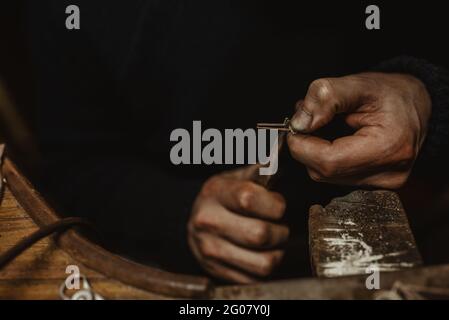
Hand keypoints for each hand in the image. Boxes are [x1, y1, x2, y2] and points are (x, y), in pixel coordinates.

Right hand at [188, 166, 287, 282]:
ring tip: (271, 241)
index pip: (249, 199)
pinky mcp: (217, 272)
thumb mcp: (235, 178)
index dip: (274, 204)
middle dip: (280, 231)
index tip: (277, 206)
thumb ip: (260, 171)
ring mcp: (210, 250)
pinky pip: (257, 277)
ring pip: (264, 262)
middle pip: (260, 235)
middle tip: (277, 225)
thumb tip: (283, 153)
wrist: (194, 222)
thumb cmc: (223, 197)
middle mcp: (208, 222)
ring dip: (277, 252)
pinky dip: (265, 266)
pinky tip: (259, 253)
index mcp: (214, 193)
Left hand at [287, 72, 431, 188]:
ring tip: (325, 127)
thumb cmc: (391, 94)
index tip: (295, 126)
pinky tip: (335, 142)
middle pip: (323, 172)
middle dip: (307, 146)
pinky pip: (336, 177)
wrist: (415, 106)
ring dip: (315, 152)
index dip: (302, 145)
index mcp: (388, 148)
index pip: (328, 162)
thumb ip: (325, 98)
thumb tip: (299, 123)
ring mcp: (382, 185)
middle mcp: (387, 175)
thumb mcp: (358, 84)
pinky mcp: (375, 187)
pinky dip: (327, 159)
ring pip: (326, 176)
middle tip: (310, 120)